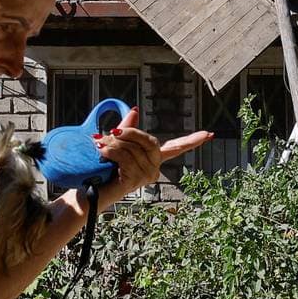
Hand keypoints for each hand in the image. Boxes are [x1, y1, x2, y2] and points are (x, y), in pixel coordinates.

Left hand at [91, 106, 211, 207]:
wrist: (88, 189)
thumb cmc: (102, 168)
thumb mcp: (116, 143)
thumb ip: (127, 128)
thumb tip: (136, 109)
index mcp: (152, 159)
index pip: (176, 148)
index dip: (192, 141)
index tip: (209, 134)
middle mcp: (154, 169)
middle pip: (150, 142)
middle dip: (130, 133)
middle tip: (111, 131)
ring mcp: (146, 177)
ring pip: (134, 150)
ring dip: (114, 145)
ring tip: (99, 145)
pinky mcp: (134, 182)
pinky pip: (126, 159)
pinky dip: (111, 153)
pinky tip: (101, 153)